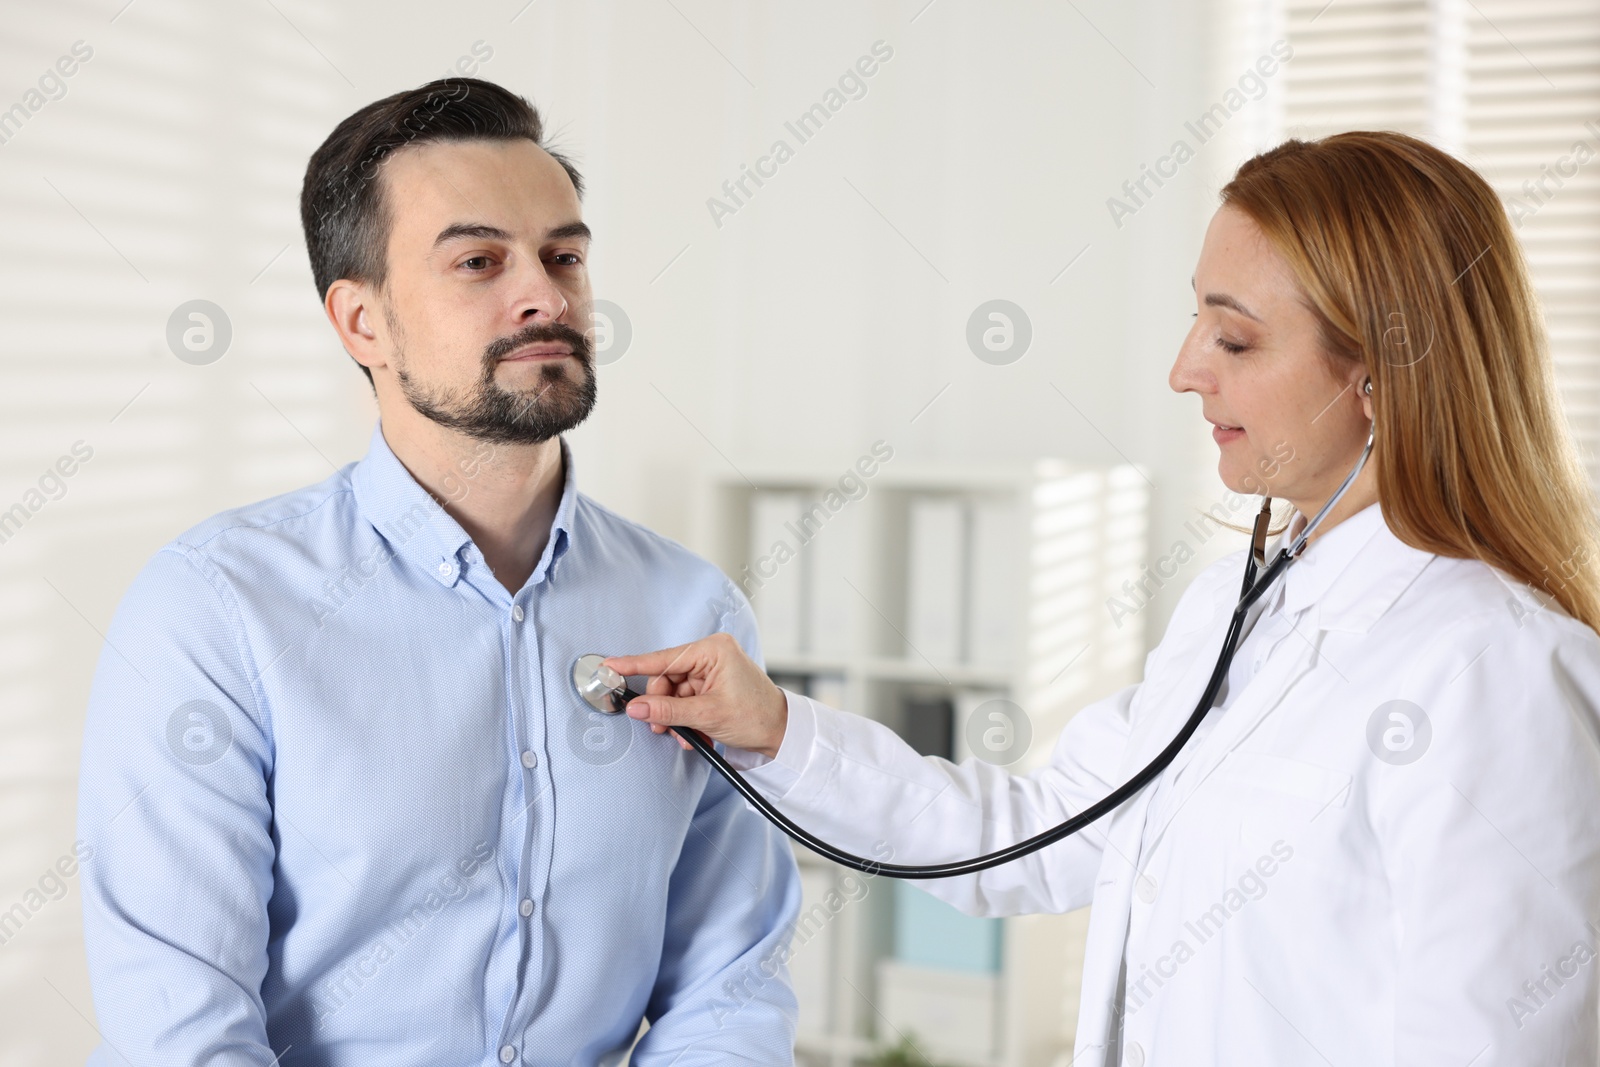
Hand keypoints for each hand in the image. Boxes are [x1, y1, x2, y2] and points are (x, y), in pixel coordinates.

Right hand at [602, 633, 788, 758]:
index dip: (634, 665)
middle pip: (666, 678)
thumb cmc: (756, 717)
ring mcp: (711, 669)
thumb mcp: (707, 715)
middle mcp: (711, 654)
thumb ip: (668, 711)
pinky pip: (685, 700)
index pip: (664, 658)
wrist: (781, 734)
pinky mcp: (712, 684)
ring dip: (675, 717)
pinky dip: (686, 718)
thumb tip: (636, 708)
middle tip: (662, 728)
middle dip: (662, 706)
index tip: (609, 666)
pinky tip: (696, 733)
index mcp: (713, 650)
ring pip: (673, 693)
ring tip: (686, 735)